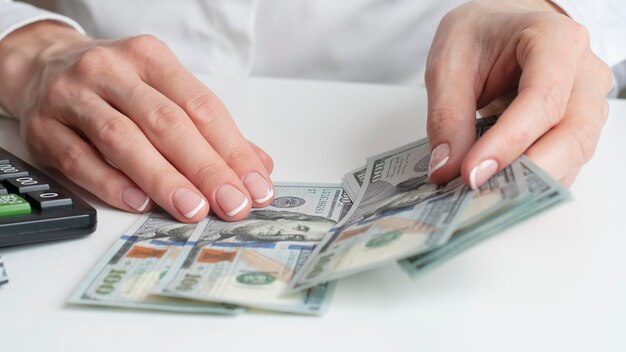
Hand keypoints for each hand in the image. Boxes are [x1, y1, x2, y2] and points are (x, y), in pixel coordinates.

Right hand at [0, 22, 273, 221]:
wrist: (43, 65)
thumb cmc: (115, 84)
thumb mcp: (164, 90)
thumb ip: (210, 129)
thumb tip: (258, 166)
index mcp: (151, 59)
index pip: (202, 107)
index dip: (233, 151)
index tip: (256, 187)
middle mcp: (112, 72)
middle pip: (167, 123)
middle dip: (206, 168)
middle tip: (232, 203)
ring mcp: (74, 97)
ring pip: (124, 140)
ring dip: (163, 179)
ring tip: (193, 208)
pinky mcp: (45, 128)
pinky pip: (80, 159)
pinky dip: (112, 184)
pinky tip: (139, 203)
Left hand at [425, 0, 611, 187]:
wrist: (501, 28)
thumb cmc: (481, 36)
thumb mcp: (449, 63)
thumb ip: (446, 115)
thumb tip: (446, 168)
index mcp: (555, 40)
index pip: (543, 99)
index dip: (508, 141)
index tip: (472, 172)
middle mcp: (583, 74)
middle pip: (573, 134)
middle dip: (527, 173)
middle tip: (479, 194)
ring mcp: (586, 104)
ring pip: (573, 155)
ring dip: (529, 183)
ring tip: (482, 197)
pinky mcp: (575, 129)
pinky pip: (563, 164)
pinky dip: (530, 182)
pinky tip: (496, 189)